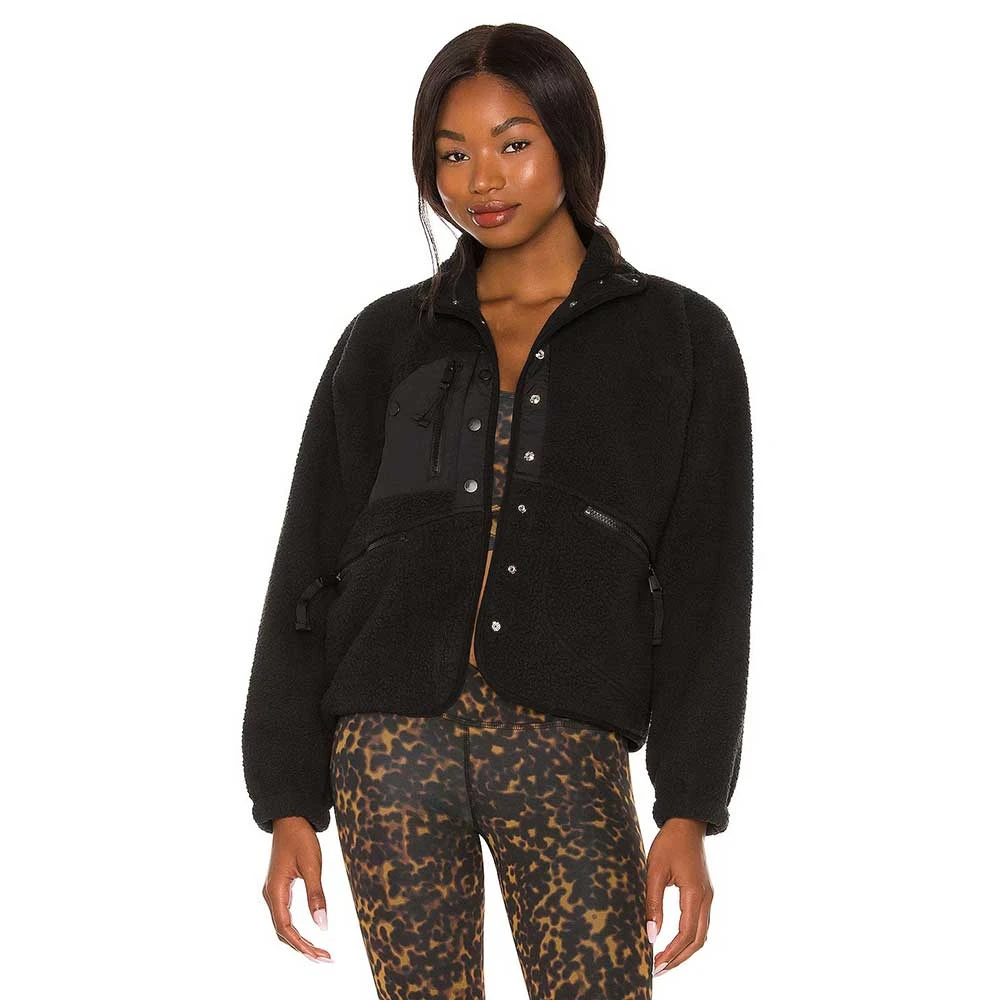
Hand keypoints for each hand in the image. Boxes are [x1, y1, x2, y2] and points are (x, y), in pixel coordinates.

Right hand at [261, 816, 333, 961]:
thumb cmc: (300, 838)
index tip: (320, 954)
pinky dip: (296, 929)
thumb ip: (316, 895)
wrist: (290, 818)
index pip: (285, 928)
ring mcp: (273, 892)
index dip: (302, 945)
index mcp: (276, 890)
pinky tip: (308, 933)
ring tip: (318, 951)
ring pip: (283, 925)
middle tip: (324, 957)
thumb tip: (322, 925)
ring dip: (299, 940)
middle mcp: (270, 894)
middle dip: (302, 947)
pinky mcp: (279, 888)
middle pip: (282, 931)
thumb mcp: (312, 865)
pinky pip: (284, 915)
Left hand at [645, 818, 712, 974]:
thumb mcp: (654, 871)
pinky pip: (700, 923)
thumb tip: (651, 935)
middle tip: (660, 969)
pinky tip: (675, 942)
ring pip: (701, 934)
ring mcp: (708, 896)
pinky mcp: (704, 893)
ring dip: (685, 950)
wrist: (686, 824)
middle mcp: (706, 898)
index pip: (686, 934)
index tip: (656, 963)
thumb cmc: (669, 843)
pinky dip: (689, 938)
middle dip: (679, 958)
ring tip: (666, 961)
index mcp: (695, 893)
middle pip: (697, 940)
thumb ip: (653, 903)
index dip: (672, 952)